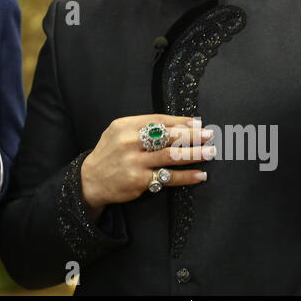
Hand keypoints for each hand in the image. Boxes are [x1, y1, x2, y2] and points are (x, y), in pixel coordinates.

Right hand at [81, 114, 214, 219]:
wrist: (90, 180)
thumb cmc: (111, 153)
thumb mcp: (120, 133)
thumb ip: (144, 127)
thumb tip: (181, 123)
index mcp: (126, 126)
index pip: (159, 120)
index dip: (181, 121)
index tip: (198, 123)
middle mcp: (130, 142)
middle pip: (168, 136)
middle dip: (192, 135)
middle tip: (210, 135)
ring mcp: (135, 162)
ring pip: (171, 155)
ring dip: (194, 153)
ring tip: (210, 152)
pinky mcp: (139, 180)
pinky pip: (168, 177)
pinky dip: (187, 177)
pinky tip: (200, 175)